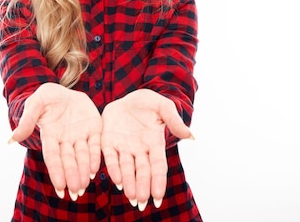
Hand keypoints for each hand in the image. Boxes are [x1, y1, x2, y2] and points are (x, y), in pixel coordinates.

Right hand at [8, 83, 101, 200]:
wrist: (64, 91)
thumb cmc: (46, 98)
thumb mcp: (35, 104)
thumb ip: (27, 121)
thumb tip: (11, 140)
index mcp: (50, 136)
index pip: (52, 157)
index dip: (56, 172)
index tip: (60, 187)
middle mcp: (65, 140)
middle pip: (69, 161)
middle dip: (72, 176)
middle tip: (76, 192)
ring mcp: (80, 135)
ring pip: (83, 156)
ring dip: (84, 171)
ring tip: (85, 185)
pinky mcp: (94, 128)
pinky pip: (96, 144)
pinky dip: (96, 157)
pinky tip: (96, 168)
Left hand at [100, 89, 193, 210]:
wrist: (127, 98)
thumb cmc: (148, 103)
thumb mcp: (163, 107)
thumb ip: (174, 120)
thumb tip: (191, 136)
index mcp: (154, 143)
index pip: (158, 165)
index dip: (158, 181)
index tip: (158, 196)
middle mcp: (139, 149)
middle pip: (142, 171)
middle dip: (142, 187)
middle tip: (142, 203)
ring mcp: (123, 147)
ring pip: (126, 168)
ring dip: (128, 183)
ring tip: (131, 197)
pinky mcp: (108, 141)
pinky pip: (109, 156)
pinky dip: (112, 168)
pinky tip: (115, 180)